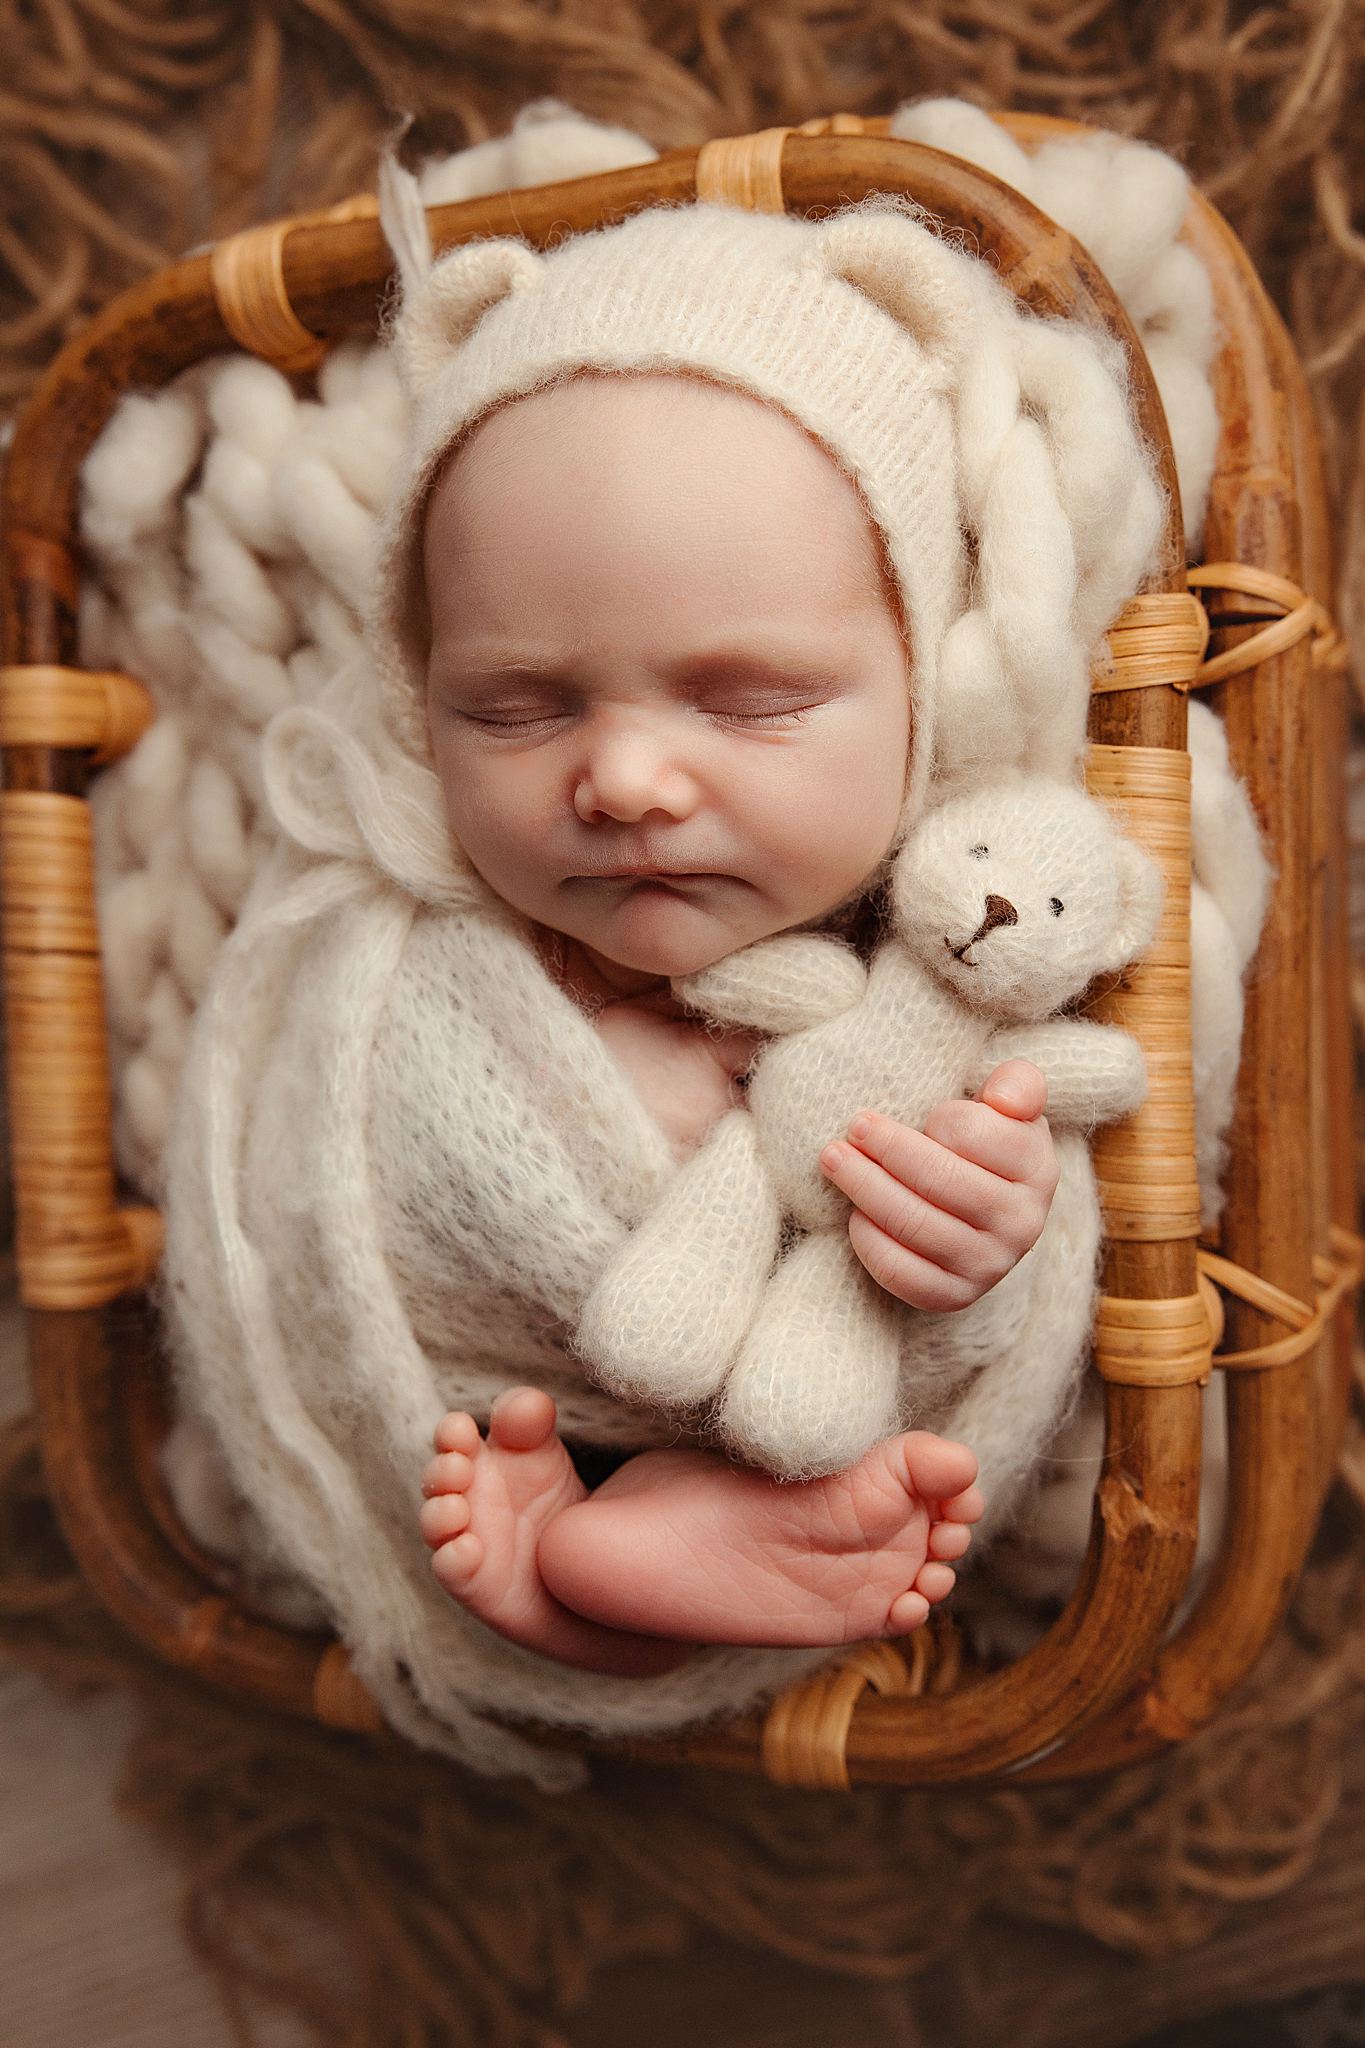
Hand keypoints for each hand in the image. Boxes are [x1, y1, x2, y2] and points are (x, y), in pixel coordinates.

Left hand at [817, 1060, 1059, 1311]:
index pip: (973, 1133)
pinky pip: (902, 1273)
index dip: (937, 1118)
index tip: (916, 1112)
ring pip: (915, 1224)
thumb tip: (1003, 1100)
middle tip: (852, 1129)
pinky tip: (855, 1215)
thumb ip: (1017, 1083)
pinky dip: (870, 1242)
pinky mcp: (955, 1296)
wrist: (984, 1211)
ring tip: (834, 1160)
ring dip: (864, 1188)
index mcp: (1038, 1168)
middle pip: (939, 1180)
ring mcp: (990, 1266)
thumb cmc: (987, 1143)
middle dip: (885, 1149)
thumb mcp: (1010, 1105)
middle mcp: (1023, 1223)